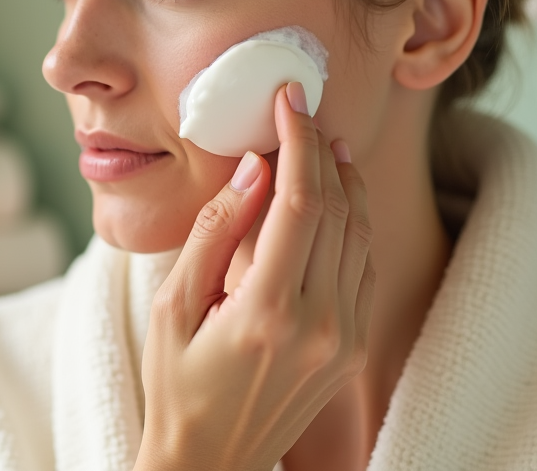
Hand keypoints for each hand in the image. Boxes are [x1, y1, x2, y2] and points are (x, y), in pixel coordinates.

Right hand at [135, 82, 374, 470]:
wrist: (211, 460)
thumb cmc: (176, 383)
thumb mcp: (171, 306)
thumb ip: (215, 233)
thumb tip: (253, 169)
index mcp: (267, 313)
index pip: (298, 202)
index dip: (297, 141)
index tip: (288, 101)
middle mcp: (320, 325)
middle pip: (335, 209)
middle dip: (321, 149)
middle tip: (303, 111)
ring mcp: (344, 339)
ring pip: (360, 234)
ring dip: (345, 180)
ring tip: (323, 141)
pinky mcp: (353, 347)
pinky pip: (364, 266)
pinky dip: (354, 220)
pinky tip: (336, 195)